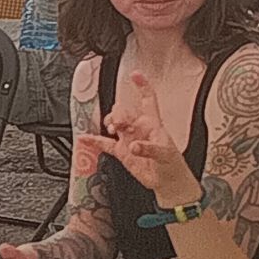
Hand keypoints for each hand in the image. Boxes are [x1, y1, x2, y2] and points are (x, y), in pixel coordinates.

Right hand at [77, 71, 197, 203]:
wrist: (167, 182)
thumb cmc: (172, 165)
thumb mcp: (165, 154)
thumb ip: (148, 148)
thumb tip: (133, 145)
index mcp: (152, 124)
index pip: (147, 99)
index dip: (142, 86)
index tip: (134, 75)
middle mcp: (139, 128)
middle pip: (124, 110)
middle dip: (119, 113)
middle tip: (119, 124)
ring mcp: (129, 139)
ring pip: (114, 123)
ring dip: (110, 122)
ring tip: (112, 129)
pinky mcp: (122, 152)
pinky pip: (105, 144)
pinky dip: (94, 141)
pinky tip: (85, 138)